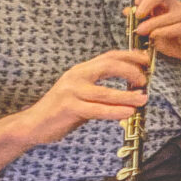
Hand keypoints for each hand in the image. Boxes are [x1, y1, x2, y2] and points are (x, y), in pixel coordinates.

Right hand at [21, 51, 149, 144]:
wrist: (33, 124)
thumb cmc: (63, 109)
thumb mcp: (83, 92)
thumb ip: (103, 87)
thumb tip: (133, 87)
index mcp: (81, 69)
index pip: (109, 56)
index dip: (130, 56)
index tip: (147, 60)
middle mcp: (76, 76)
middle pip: (109, 66)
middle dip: (131, 71)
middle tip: (145, 81)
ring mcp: (71, 91)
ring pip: (106, 91)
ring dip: (128, 95)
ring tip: (143, 99)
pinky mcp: (68, 108)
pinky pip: (97, 109)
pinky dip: (115, 110)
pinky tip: (128, 112)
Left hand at [130, 0, 180, 60]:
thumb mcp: (157, 31)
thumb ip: (143, 21)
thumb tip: (126, 11)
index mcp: (169, 6)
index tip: (135, 3)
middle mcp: (178, 8)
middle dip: (147, 1)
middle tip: (138, 14)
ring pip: (168, 14)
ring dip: (151, 23)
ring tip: (140, 31)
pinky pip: (177, 27)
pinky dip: (163, 31)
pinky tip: (154, 37)